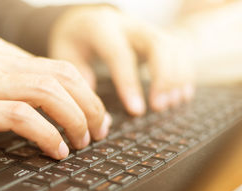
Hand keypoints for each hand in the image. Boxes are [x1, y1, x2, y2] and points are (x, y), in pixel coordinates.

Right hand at [0, 37, 109, 159]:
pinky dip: (47, 134)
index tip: (93, 114)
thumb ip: (2, 79)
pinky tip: (54, 150)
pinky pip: (23, 116)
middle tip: (98, 130)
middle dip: (90, 105)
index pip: (56, 66)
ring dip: (75, 119)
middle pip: (62, 77)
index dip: (84, 92)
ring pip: (50, 92)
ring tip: (82, 142)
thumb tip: (35, 100)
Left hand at [49, 5, 194, 114]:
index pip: (120, 55)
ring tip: (171, 105)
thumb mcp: (65, 56)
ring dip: (177, 77)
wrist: (85, 19)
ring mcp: (146, 29)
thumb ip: (79, 79)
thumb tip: (96, 112)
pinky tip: (181, 96)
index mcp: (101, 28)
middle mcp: (128, 25)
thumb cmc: (75, 42)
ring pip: (173, 46)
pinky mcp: (157, 37)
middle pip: (157, 44)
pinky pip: (180, 51)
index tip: (136, 111)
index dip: (130, 83)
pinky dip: (184, 74)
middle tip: (158, 108)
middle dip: (164, 77)